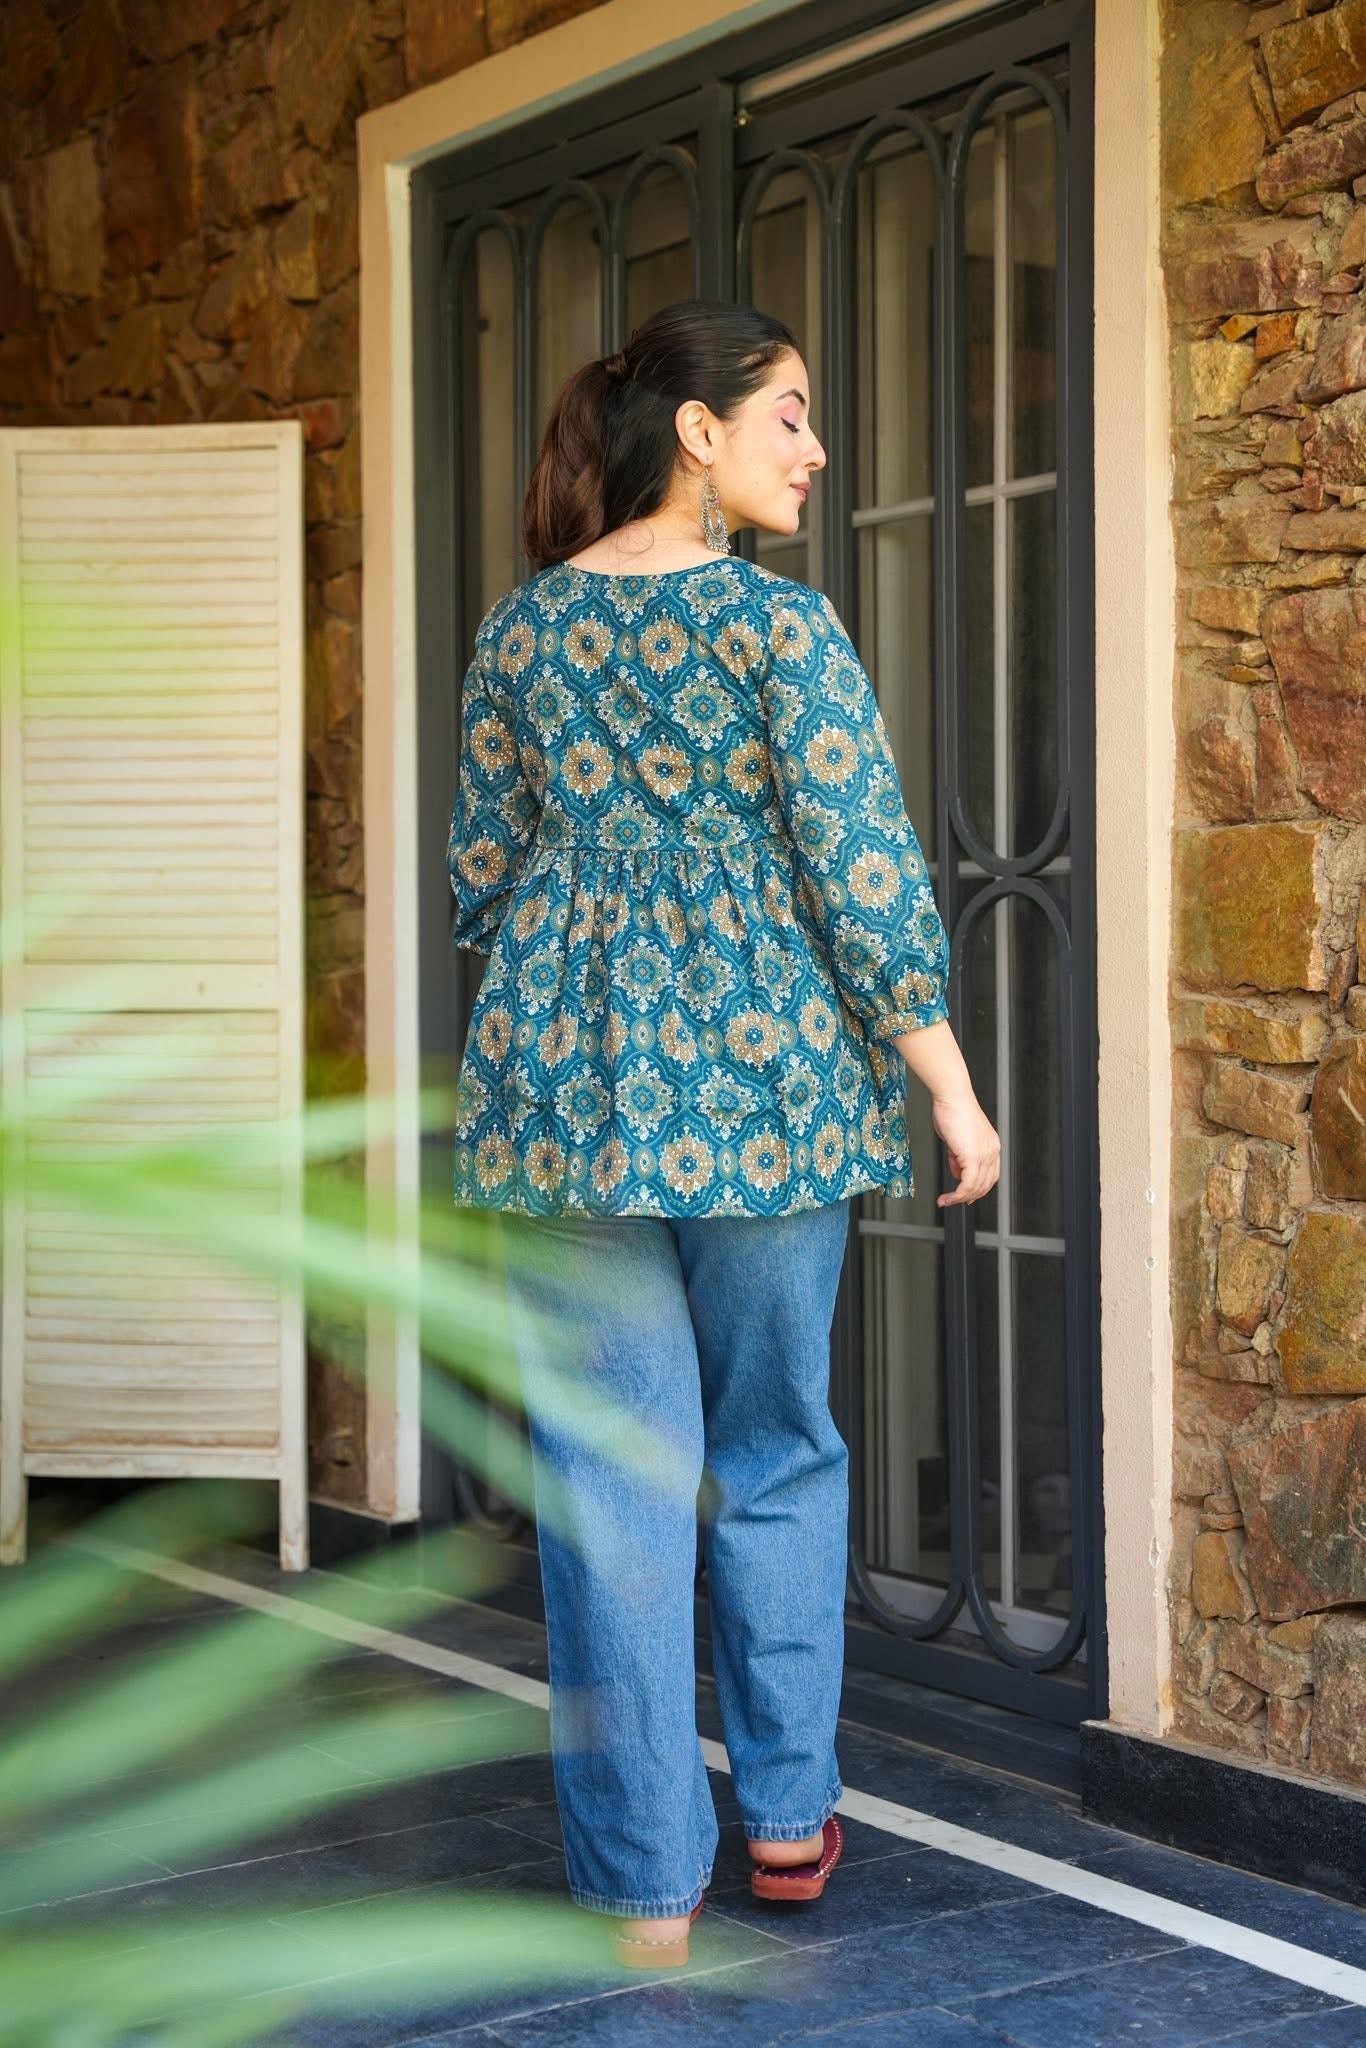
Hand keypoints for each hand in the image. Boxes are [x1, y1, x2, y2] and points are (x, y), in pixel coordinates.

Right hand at [930, 1092, 1000, 1206]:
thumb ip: (959, 1155)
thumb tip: (957, 1169)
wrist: (952, 1096)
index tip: (965, 1195)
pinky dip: (957, 1195)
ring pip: (976, 1187)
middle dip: (968, 1196)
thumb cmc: (952, 1110)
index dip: (978, 1189)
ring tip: (946, 1200)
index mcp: (992, 1145)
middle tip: (952, 1201)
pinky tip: (948, 1197)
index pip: (990, 1175)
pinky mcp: (974, 1157)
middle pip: (985, 1185)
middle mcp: (992, 1151)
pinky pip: (968, 1184)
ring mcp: (985, 1155)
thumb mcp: (957, 1138)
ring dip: (960, 1198)